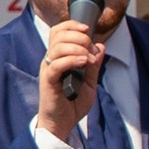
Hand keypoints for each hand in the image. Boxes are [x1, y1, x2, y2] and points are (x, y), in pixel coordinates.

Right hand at [36, 20, 104, 141]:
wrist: (62, 124)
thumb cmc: (72, 104)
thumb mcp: (89, 83)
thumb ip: (94, 65)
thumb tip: (100, 46)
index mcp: (59, 57)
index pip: (59, 31)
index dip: (72, 25)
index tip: (87, 29)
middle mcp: (51, 60)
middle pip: (58, 34)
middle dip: (79, 36)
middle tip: (91, 49)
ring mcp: (48, 69)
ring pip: (57, 46)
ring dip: (77, 47)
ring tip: (88, 58)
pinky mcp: (48, 80)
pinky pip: (56, 64)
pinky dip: (72, 59)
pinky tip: (83, 62)